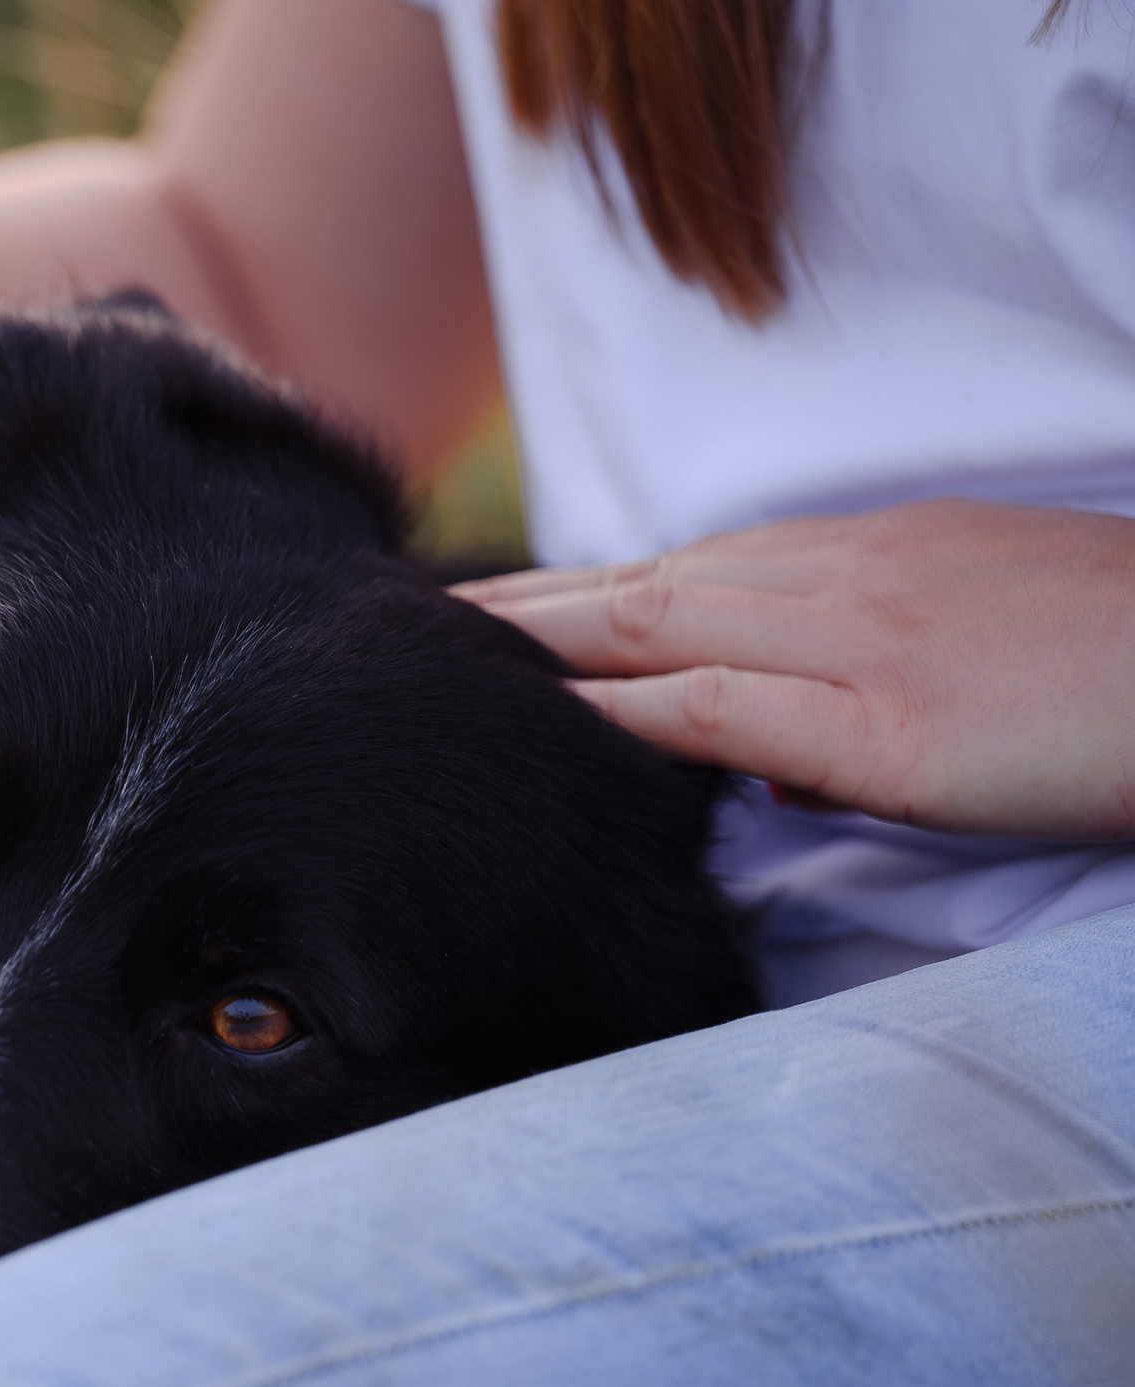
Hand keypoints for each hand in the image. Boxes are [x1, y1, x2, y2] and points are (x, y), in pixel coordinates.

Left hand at [453, 499, 1134, 840]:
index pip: (688, 568)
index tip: (485, 609)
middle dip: (520, 604)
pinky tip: (545, 723)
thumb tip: (768, 743)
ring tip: (426, 657)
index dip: (577, 590)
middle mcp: (845, 582)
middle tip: (405, 618)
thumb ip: (863, 677)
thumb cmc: (1129, 669)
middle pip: (641, 585)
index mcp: (869, 561)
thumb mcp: (978, 648)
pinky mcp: (892, 723)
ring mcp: (861, 645)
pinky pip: (723, 709)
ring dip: (535, 640)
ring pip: (656, 626)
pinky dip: (623, 711)